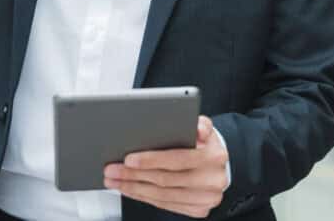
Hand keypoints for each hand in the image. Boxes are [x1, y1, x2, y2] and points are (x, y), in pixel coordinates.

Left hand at [104, 115, 228, 217]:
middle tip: (113, 169)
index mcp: (214, 156)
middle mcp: (212, 180)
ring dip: (134, 188)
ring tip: (116, 180)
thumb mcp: (206, 128)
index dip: (151, 160)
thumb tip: (196, 127)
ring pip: (162, 195)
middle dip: (134, 175)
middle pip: (165, 179)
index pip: (178, 159)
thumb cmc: (206, 145)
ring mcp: (206, 198)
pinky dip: (144, 197)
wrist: (220, 166)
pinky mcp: (198, 209)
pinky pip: (165, 205)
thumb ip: (200, 124)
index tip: (129, 159)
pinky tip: (131, 189)